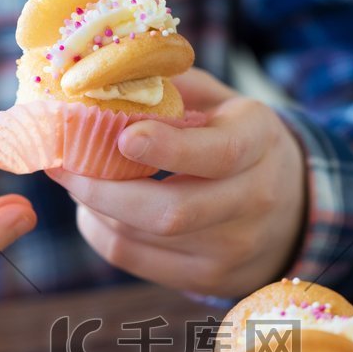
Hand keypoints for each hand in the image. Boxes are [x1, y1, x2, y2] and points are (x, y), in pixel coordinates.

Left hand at [47, 69, 305, 296]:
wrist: (290, 209)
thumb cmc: (237, 140)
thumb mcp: (222, 101)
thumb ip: (171, 85)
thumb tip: (99, 72)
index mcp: (259, 142)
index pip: (217, 153)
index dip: (168, 148)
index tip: (122, 135)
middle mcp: (253, 200)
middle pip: (171, 212)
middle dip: (103, 190)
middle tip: (62, 163)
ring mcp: (232, 249)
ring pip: (142, 238)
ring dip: (95, 208)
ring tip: (74, 178)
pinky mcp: (208, 279)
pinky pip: (134, 259)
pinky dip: (102, 232)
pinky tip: (95, 210)